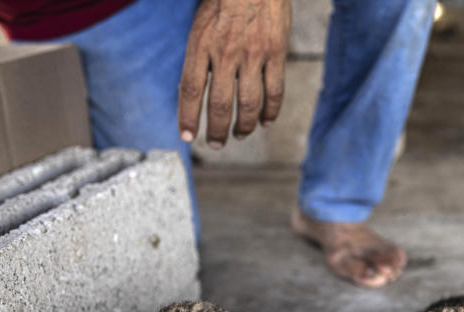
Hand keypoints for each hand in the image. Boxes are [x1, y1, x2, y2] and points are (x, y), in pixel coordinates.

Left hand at [178, 0, 290, 147]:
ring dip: (244, 126)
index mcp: (202, 44)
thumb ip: (199, 56)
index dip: (188, 116)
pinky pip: (275, 91)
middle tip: (215, 144)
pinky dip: (271, 112)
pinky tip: (266, 122)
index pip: (191, 89)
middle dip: (217, 131)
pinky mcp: (276, 54)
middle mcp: (226, 53)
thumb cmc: (224, 0)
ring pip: (249, 104)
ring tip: (239, 134)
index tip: (187, 136)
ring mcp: (254, 55)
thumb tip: (196, 89)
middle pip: (220, 104)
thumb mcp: (201, 25)